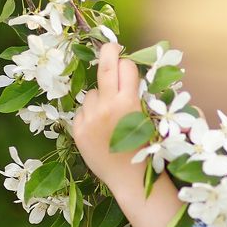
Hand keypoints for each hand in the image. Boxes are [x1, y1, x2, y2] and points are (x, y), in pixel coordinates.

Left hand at [72, 42, 144, 189]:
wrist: (129, 180)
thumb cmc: (145, 151)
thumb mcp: (148, 120)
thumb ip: (138, 97)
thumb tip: (127, 73)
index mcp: (129, 103)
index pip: (126, 67)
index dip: (128, 65)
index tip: (127, 62)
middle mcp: (107, 107)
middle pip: (105, 67)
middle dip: (109, 51)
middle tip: (111, 46)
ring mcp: (90, 118)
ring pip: (92, 93)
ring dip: (100, 97)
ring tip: (110, 118)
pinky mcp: (78, 130)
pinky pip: (82, 111)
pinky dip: (90, 115)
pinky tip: (100, 130)